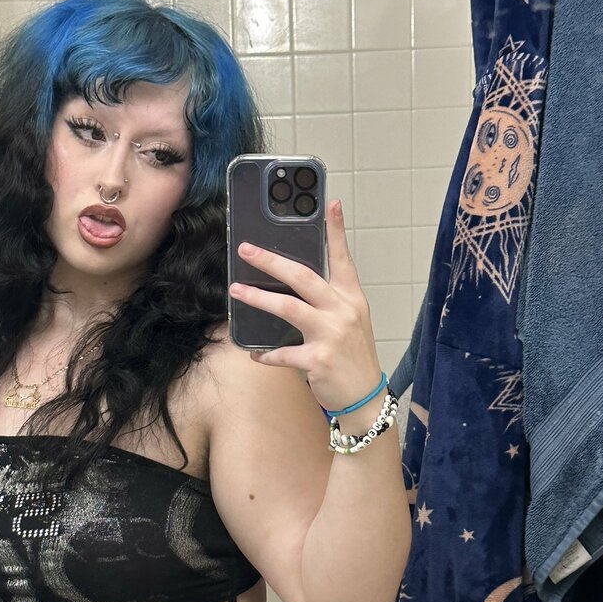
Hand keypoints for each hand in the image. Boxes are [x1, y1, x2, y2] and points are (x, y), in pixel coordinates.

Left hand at [228, 199, 382, 412]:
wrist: (366, 397)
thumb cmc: (353, 356)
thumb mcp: (350, 321)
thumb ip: (329, 300)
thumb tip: (294, 282)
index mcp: (351, 298)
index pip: (343, 259)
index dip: (336, 231)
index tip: (330, 204)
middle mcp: (343, 311)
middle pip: (304, 277)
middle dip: (272, 261)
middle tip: (247, 250)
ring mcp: (331, 335)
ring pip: (288, 308)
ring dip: (258, 299)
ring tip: (236, 291)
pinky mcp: (318, 360)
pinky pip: (282, 353)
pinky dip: (265, 354)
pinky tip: (253, 353)